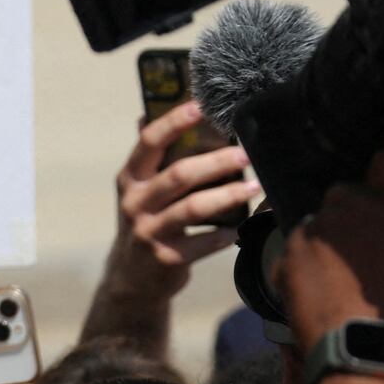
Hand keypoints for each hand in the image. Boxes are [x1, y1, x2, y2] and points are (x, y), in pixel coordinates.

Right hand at [106, 102, 258, 297]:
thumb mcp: (139, 189)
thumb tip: (148, 113)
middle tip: (245, 154)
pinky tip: (242, 227)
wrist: (132, 276)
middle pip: (179, 175)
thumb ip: (149, 157)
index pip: (149, 143)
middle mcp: (134, 202)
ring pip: (194, 207)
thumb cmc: (146, 222)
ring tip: (254, 186)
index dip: (174, 123)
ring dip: (229, 195)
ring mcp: (148, 231)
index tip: (201, 107)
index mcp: (129, 178)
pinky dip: (227, 233)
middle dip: (216, 162)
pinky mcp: (166, 257)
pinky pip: (204, 241)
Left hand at [274, 151, 383, 361]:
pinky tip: (317, 290)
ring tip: (337, 277)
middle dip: (352, 215)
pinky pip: (296, 250)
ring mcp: (314, 226)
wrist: (362, 348)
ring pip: (318, 223)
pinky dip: (303, 264)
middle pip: (346, 194)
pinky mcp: (286, 250)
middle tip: (361, 250)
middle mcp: (351, 204)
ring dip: (325, 241)